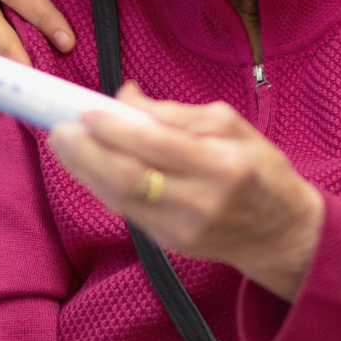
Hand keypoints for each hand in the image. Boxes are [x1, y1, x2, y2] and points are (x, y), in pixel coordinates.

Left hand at [50, 83, 323, 301]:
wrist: (281, 234)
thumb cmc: (259, 169)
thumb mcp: (231, 125)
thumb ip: (175, 112)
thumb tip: (126, 97)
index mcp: (222, 164)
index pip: (156, 144)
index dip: (115, 128)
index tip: (85, 109)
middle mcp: (200, 201)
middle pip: (128, 177)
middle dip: (86, 152)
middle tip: (59, 127)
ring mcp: (182, 228)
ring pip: (119, 198)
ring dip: (84, 169)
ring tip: (64, 143)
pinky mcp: (169, 244)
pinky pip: (126, 210)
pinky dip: (101, 186)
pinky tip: (87, 165)